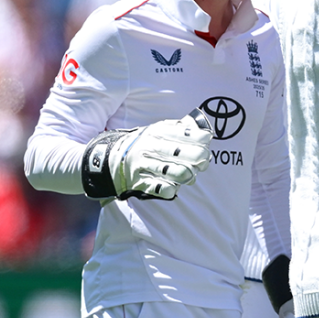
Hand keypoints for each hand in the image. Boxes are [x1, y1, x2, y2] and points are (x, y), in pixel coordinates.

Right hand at [81, 109, 212, 200]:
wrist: (112, 158)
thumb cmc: (146, 143)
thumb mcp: (161, 129)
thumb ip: (183, 128)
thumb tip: (205, 128)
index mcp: (157, 131)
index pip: (186, 134)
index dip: (202, 139)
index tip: (206, 141)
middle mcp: (150, 146)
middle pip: (184, 153)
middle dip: (200, 159)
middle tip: (202, 162)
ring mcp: (144, 165)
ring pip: (177, 172)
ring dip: (189, 175)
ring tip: (190, 175)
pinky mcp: (140, 182)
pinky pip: (162, 189)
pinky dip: (172, 189)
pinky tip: (174, 186)